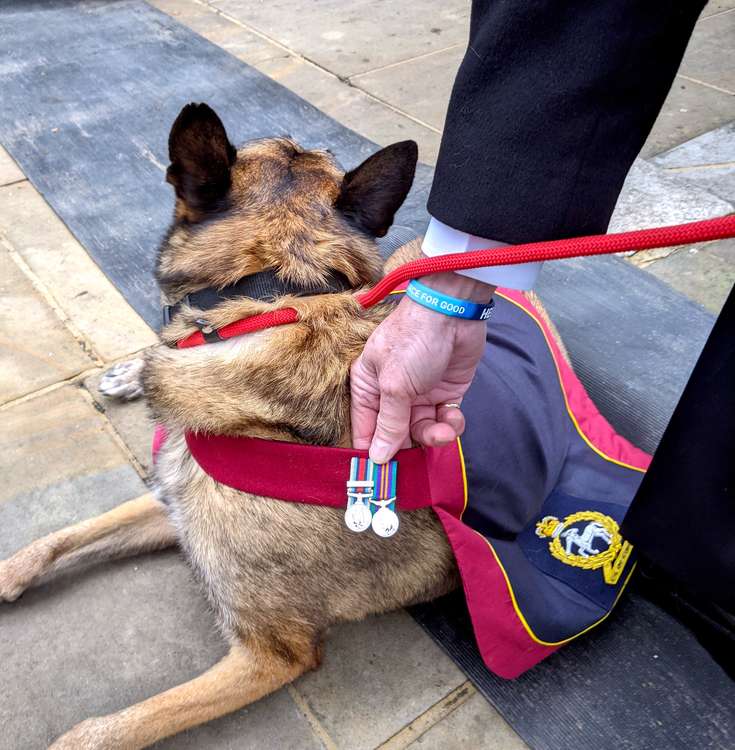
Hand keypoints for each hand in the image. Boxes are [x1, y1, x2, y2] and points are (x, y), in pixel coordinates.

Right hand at [351, 271, 494, 462]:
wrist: (454, 312)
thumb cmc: (414, 340)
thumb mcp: (395, 384)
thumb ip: (389, 422)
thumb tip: (378, 457)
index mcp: (368, 386)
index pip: (366, 429)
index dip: (374, 453)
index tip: (382, 479)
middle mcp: (392, 393)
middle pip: (396, 434)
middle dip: (409, 447)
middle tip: (418, 463)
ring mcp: (419, 393)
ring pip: (422, 430)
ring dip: (434, 436)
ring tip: (444, 430)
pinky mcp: (445, 392)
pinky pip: (444, 420)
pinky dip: (450, 424)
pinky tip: (453, 417)